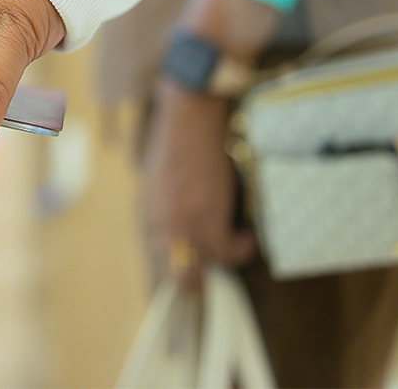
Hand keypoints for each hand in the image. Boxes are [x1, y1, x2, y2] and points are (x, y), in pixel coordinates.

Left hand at [142, 80, 256, 288]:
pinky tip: (247, 235)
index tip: (197, 276)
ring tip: (235, 247)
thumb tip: (180, 226)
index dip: (178, 275)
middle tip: (218, 276)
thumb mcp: (162, 180)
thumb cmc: (177, 139)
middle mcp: (161, 224)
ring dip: (221, 263)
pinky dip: (242, 248)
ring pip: (202, 270)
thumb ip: (167, 207)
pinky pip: (229, 252)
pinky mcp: (208, 216)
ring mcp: (183, 223)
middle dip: (198, 283)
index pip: (158, 261)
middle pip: (176, 276)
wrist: (188, 114)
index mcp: (149, 214)